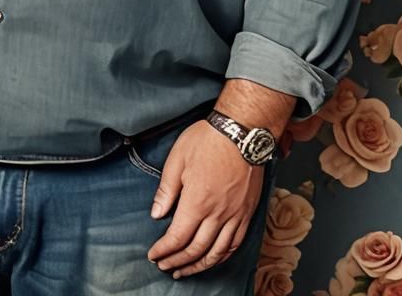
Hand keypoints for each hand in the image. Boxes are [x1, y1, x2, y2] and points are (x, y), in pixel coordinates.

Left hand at [146, 120, 263, 278]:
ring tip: (185, 270)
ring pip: (217, 252)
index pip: (177, 238)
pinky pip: (236, 243)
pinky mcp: (247, 212)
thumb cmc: (207, 140)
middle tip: (165, 266)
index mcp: (197, 202)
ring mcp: (235, 215)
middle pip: (196, 250)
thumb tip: (156, 214)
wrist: (241, 131)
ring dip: (199, 266)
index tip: (154, 255)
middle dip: (177, 262)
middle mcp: (218, 214)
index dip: (164, 250)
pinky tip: (214, 258)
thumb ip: (166, 190)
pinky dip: (223, 256)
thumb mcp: (177, 159)